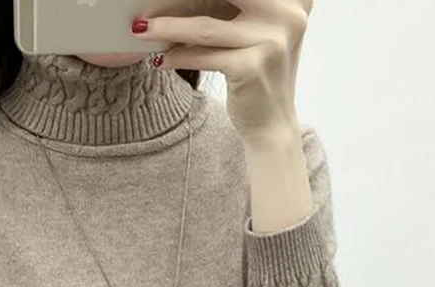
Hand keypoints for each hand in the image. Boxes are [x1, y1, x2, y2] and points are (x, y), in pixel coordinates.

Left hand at [131, 0, 313, 143]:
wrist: (272, 125)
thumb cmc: (260, 77)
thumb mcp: (257, 33)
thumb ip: (239, 8)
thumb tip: (181, 0)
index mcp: (292, 0)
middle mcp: (287, 15)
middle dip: (180, 0)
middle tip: (149, 5)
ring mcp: (271, 41)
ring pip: (205, 28)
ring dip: (167, 28)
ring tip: (142, 30)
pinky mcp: (251, 67)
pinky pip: (203, 56)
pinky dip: (178, 57)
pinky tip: (161, 59)